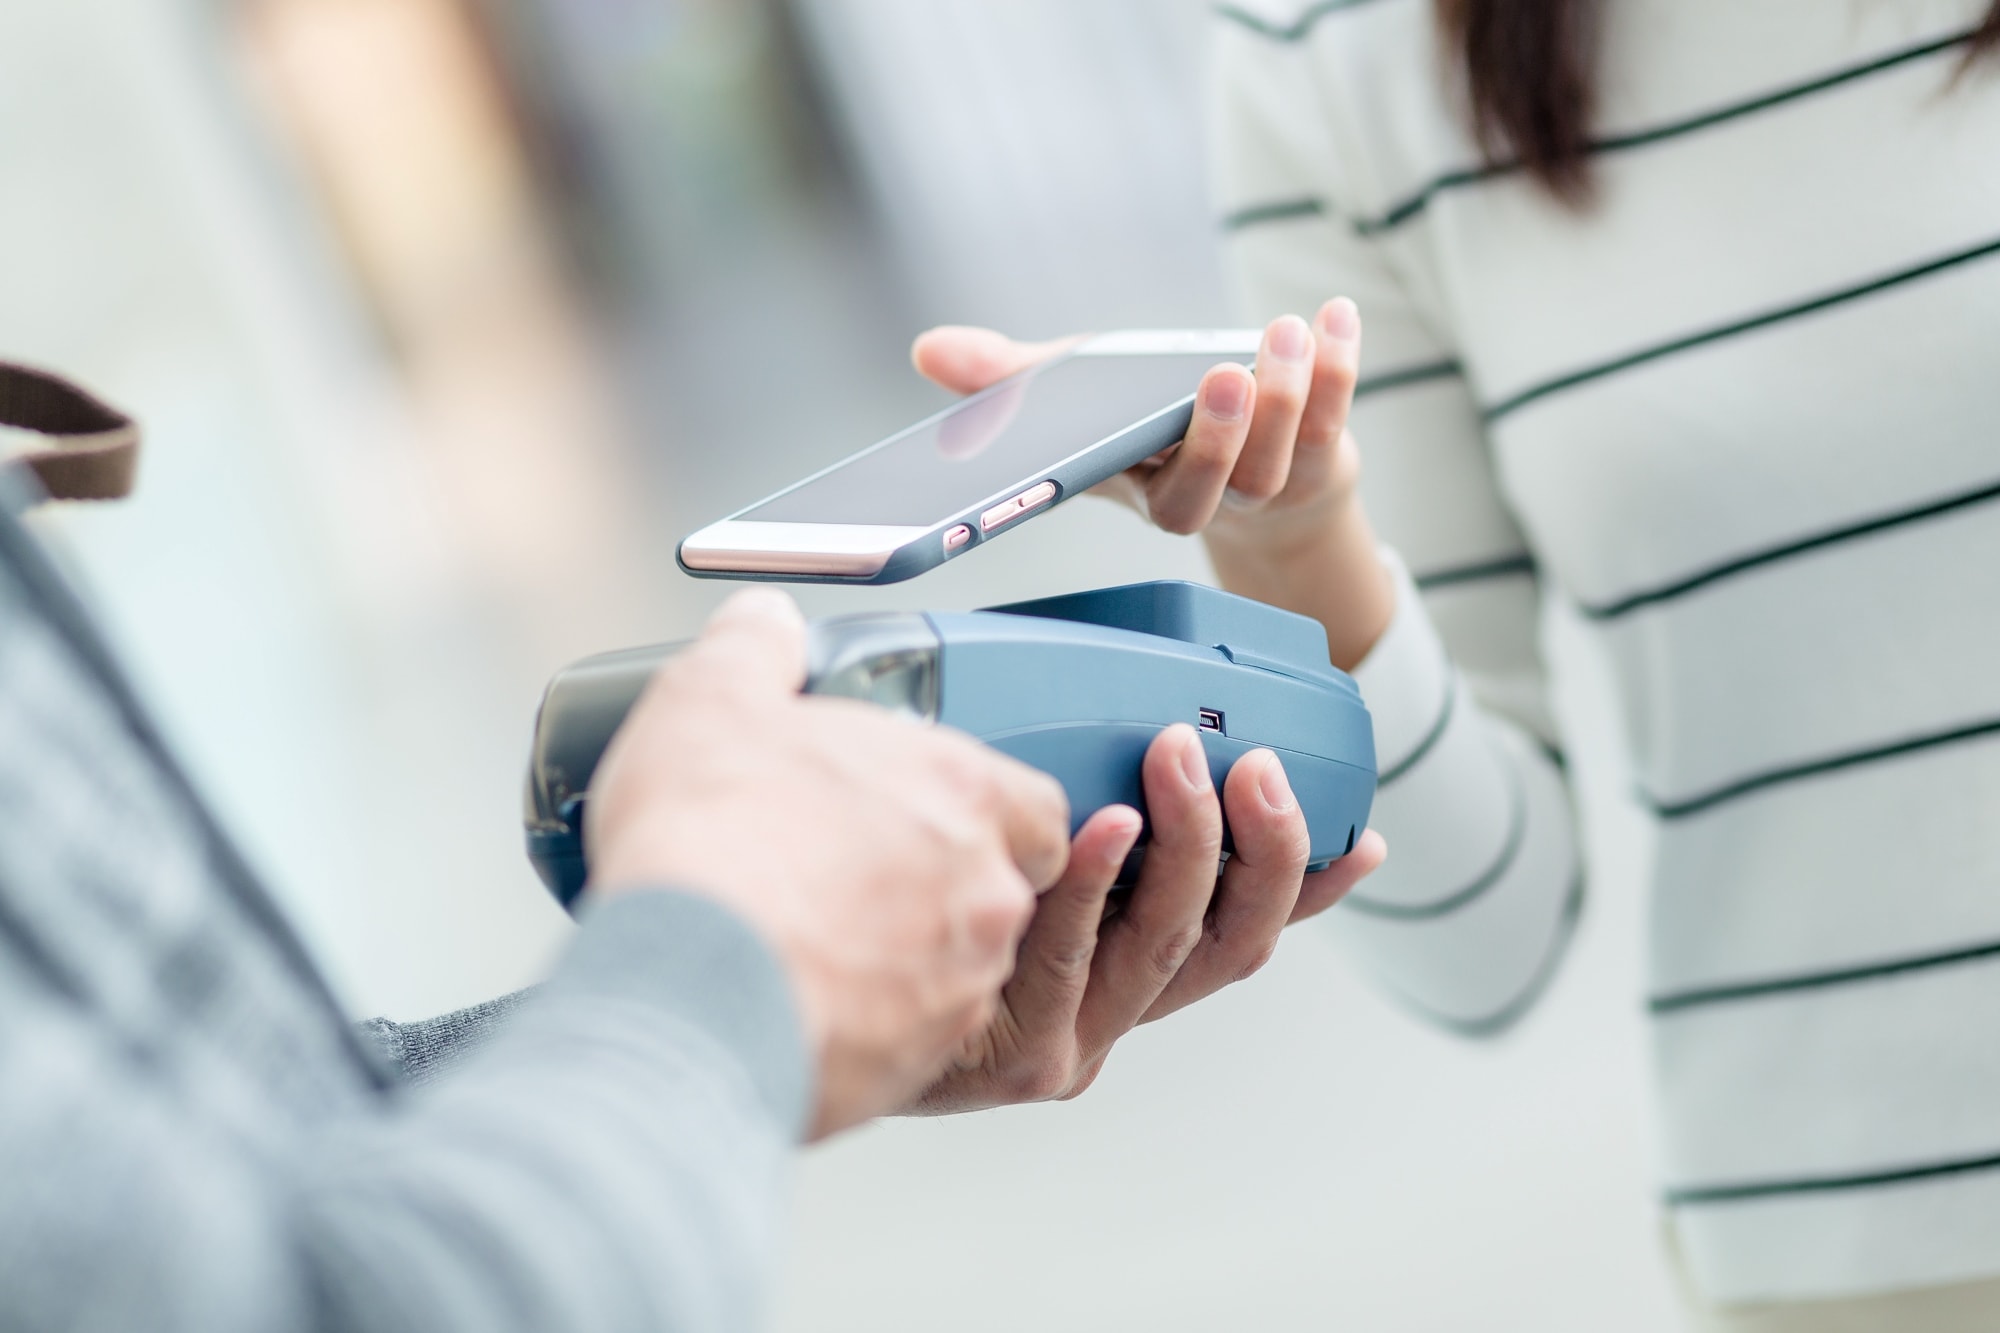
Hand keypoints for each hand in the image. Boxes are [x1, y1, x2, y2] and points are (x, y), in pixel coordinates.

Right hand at [584, 589, 1071, 1138]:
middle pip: (1003, 888)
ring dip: (912, 958)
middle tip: (863, 881)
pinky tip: (808, 1002)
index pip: (1035, 806)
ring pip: (965, 968)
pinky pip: (920, 1038)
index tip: (939, 819)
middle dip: (944, 889)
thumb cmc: (713, 848)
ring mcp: (962, 980)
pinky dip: (879, 1022)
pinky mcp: (924, 1059)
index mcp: (960, 789)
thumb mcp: (712, 699)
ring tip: (824, 945)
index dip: (992, 815)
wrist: (689, 986)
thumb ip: (753, 649)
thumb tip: (763, 625)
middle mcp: (985, 887)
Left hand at [909, 726, 1387, 1112]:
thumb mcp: (1003, 861)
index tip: (1361, 837)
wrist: (797, 1013)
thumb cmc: (892, 919)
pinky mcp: (1020, 1054)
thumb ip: (1051, 808)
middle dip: (1263, 844)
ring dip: (1188, 842)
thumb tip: (1083, 710)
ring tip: (1179, 760)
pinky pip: (1070, 955)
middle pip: (1230, 939)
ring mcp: (1072, 1039)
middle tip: (1254, 762)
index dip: (1308, 885)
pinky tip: (1100, 827)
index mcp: (1123, 975)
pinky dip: (1094, 886)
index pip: (1241, 928)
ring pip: (1168, 940)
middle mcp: (1112, 1014)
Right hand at [912, 305, 1394, 669]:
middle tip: (1223, 375)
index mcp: (1133, 491)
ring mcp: (1264, 487)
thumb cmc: (1157, 429)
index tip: (1115, 432)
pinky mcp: (1319, 460)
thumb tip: (925, 349)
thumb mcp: (1080, 394)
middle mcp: (1201, 501)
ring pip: (1277, 460)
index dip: (1106, 469)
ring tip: (1286, 331)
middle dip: (1219, 433)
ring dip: (1288, 395)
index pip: (1113, 489)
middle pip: (1209, 488)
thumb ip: (1008, 376)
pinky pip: (1331, 421)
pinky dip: (1338, 369)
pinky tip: (1333, 317)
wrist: (1268, 485)